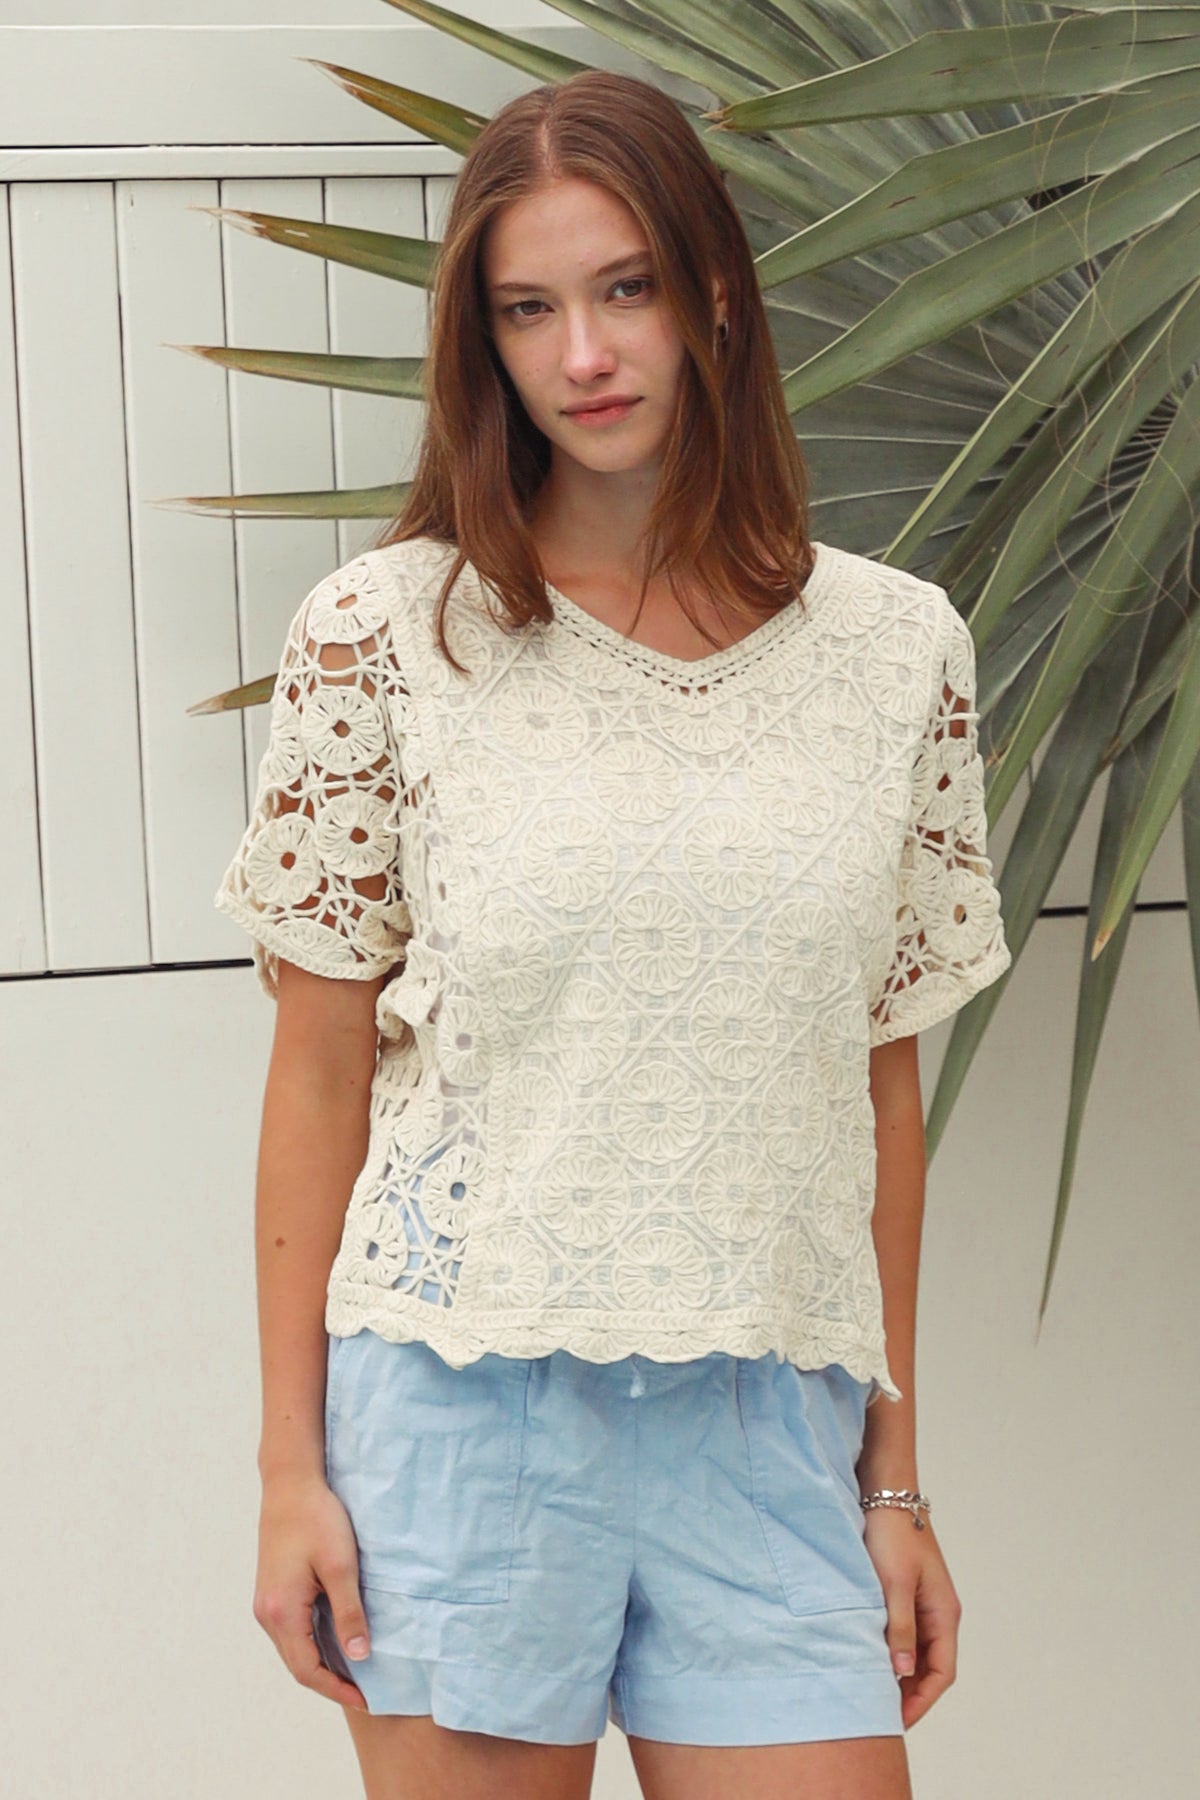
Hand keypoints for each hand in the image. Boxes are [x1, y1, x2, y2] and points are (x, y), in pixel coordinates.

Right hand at [253, 1470, 371, 1711]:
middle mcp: (267, 1614)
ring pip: (293, 1649)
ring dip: (321, 1664)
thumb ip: (349, 1613)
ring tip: (354, 1671)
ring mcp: (266, 1603)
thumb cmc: (317, 1519)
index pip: (308, 1671)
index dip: (337, 1689)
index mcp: (281, 1612)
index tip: (365, 1700)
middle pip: (297, 1665)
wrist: (290, 1484)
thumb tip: (359, 1656)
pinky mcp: (271, 1592)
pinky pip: (291, 1631)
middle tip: (364, 1693)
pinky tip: (335, 1640)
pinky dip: (313, 1644)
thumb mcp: (341, 1566)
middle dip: (329, 1682)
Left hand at [862, 1505, 960, 1729]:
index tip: (898, 1721)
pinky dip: (890, 1652)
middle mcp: (938, 1613)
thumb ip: (899, 1628)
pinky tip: (869, 1660)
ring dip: (899, 1674)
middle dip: (909, 1694)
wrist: (885, 1494)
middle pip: (930, 1667)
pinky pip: (903, 1634)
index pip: (942, 1672)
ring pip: (915, 1653)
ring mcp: (923, 1604)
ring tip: (872, 1693)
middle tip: (880, 1715)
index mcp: (944, 1613)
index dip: (922, 1700)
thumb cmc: (892, 1535)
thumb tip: (902, 1672)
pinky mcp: (906, 1595)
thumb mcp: (894, 1584)